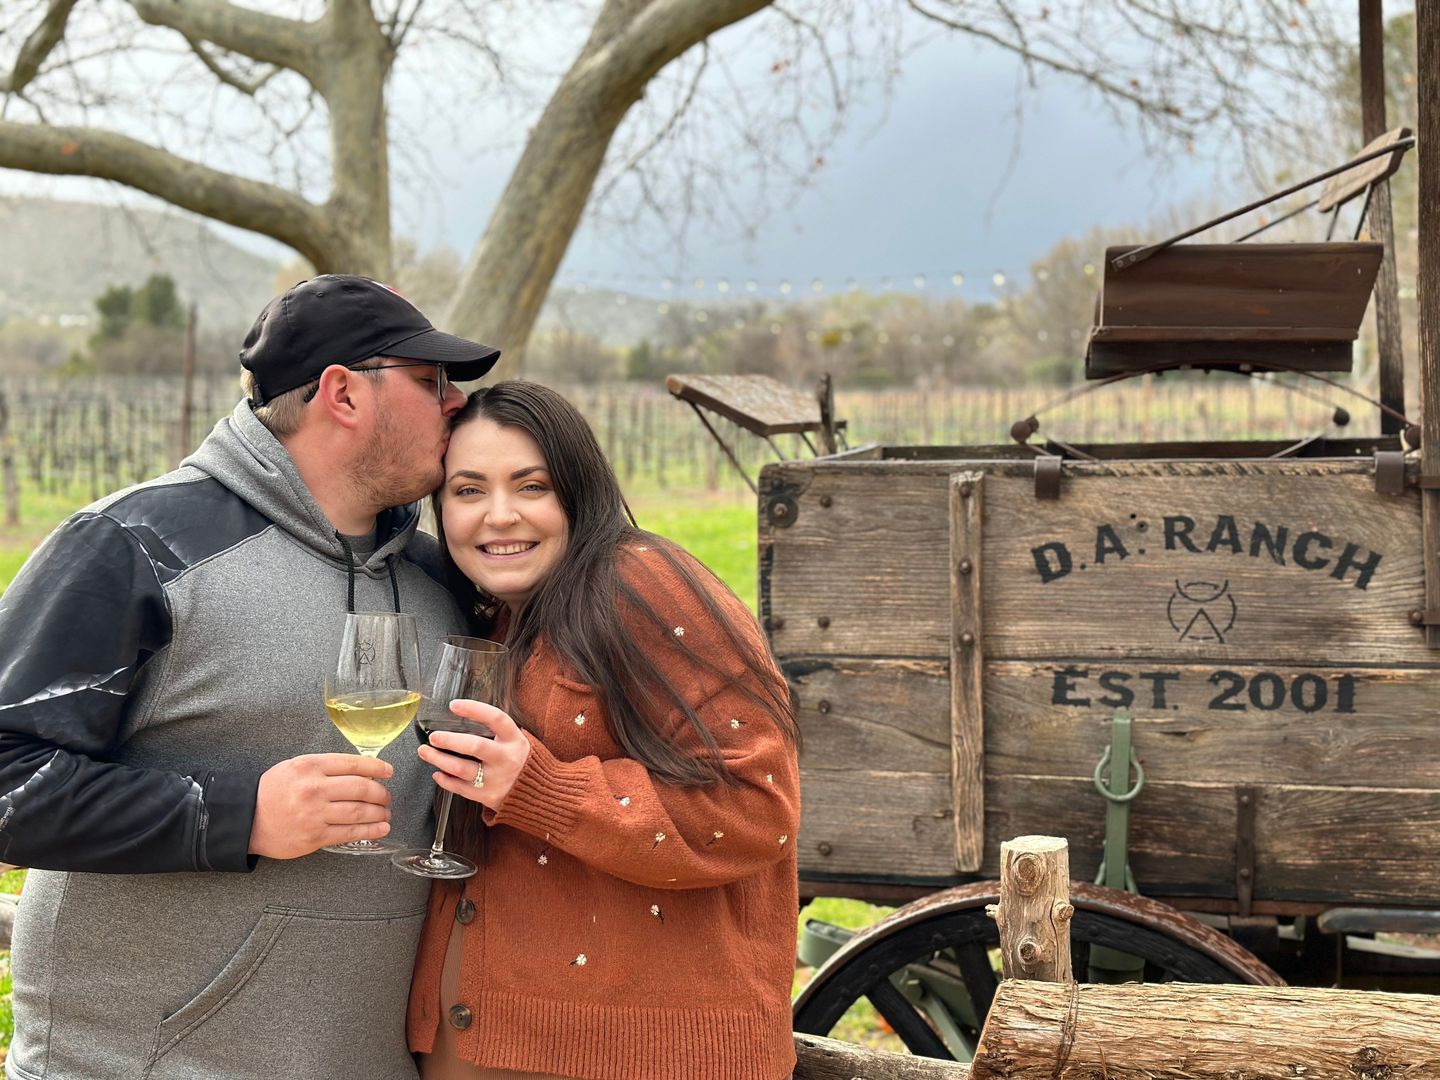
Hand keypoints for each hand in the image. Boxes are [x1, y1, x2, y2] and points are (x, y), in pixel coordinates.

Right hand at [249, 753, 393, 858]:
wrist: (245, 819)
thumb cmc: (271, 791)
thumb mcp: (296, 767)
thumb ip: (325, 767)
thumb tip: (361, 772)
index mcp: (310, 766)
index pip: (354, 764)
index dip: (377, 767)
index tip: (388, 771)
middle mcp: (314, 788)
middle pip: (362, 788)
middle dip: (381, 793)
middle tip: (387, 796)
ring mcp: (315, 814)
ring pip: (359, 811)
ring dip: (379, 813)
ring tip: (386, 813)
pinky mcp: (315, 836)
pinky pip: (350, 832)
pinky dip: (370, 830)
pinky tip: (381, 828)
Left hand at [419, 699, 530, 811]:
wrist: (538, 793)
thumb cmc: (520, 760)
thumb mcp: (516, 741)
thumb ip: (496, 731)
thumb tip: (463, 716)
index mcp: (515, 739)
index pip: (496, 719)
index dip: (474, 709)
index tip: (454, 705)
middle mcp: (507, 758)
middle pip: (475, 746)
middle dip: (450, 740)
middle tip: (433, 736)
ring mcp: (497, 779)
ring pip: (462, 769)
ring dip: (439, 760)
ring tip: (425, 752)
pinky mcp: (488, 796)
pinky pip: (461, 788)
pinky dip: (445, 781)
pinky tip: (437, 773)